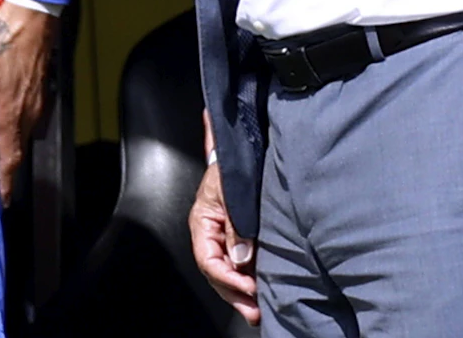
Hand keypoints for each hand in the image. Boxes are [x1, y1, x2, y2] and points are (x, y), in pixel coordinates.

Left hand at [0, 0, 57, 205]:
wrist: (32, 15)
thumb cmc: (1, 38)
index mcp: (9, 110)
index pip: (9, 156)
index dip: (6, 182)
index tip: (2, 202)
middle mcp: (26, 111)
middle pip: (18, 151)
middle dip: (8, 174)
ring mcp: (35, 100)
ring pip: (24, 136)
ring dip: (13, 154)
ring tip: (1, 168)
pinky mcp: (38, 89)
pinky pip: (29, 121)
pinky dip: (19, 134)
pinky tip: (9, 130)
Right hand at [189, 113, 259, 326]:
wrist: (242, 149)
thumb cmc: (233, 165)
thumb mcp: (233, 190)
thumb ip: (236, 224)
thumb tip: (241, 258)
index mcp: (202, 223)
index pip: (208, 260)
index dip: (228, 278)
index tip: (249, 288)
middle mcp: (211, 234)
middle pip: (217, 272)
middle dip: (234, 294)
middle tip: (254, 312)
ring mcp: (225, 237)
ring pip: (228, 272)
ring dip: (241, 292)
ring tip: (257, 311)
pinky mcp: (240, 236)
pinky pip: (240, 264)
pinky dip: (248, 280)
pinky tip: (260, 291)